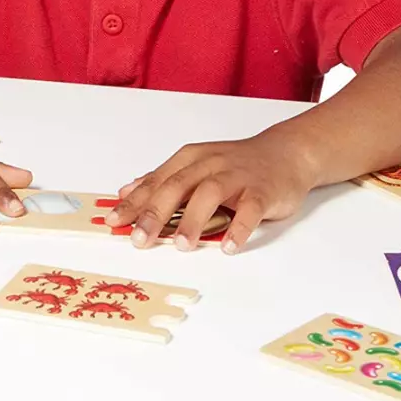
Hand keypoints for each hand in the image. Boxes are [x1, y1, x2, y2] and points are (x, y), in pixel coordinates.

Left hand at [105, 131, 316, 253]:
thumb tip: (128, 192)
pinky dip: (239, 228)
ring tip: (181, 245)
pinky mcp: (262, 191)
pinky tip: (229, 247)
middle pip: (178, 186)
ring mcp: (237, 177)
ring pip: (211, 194)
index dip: (134, 201)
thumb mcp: (196, 166)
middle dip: (156, 213)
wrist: (286, 153)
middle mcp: (210, 165)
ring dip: (194, 220)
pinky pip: (250, 210)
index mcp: (190, 160)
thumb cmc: (236, 164)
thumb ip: (163, 180)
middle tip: (139, 238)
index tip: (114, 221)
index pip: (157, 181)